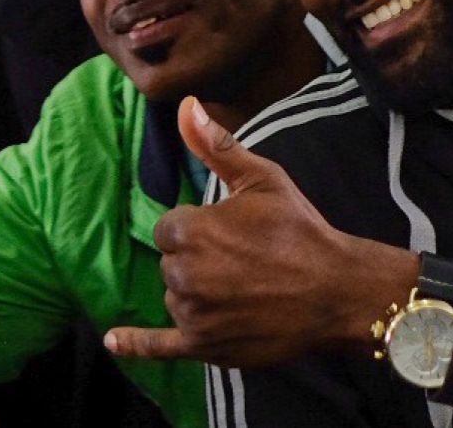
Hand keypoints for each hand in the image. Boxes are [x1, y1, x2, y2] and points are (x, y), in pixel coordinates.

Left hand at [103, 98, 419, 367]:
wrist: (340, 290)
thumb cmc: (300, 230)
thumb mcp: (261, 179)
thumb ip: (215, 146)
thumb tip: (185, 106)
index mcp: (189, 232)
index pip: (169, 230)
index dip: (198, 231)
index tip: (232, 236)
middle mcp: (183, 275)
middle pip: (171, 265)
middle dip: (198, 263)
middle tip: (244, 263)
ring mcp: (193, 314)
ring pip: (176, 298)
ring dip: (197, 295)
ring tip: (244, 290)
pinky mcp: (205, 345)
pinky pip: (160, 346)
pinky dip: (135, 345)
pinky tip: (112, 341)